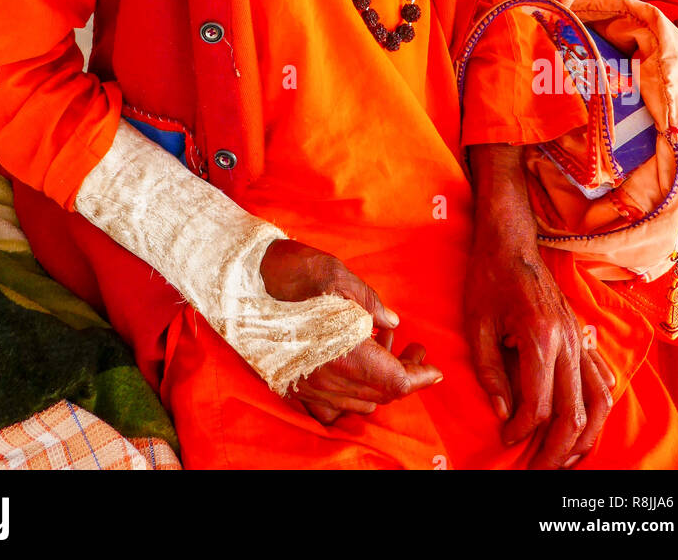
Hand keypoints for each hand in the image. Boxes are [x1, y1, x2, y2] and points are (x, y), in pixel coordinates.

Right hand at [260, 238, 441, 425]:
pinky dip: (350, 393)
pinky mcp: (293, 382)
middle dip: (404, 374)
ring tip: (383, 347)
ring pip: (357, 402)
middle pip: (379, 394)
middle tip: (415, 349)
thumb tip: (391, 323)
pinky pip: (330, 405)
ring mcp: (307, 384)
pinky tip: (355, 367)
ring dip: (378, 381)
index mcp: (343, 352)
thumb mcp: (340, 277)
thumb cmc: (293, 272)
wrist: (243, 277)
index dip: (419, 376)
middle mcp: (326, 377)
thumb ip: (370, 303)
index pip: (394, 380)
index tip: (434, 369)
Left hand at [466, 144, 614, 469]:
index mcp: (540, 336)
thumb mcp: (476, 323)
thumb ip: (490, 372)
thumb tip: (505, 414)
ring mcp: (582, 338)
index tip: (505, 438)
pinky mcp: (584, 336)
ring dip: (585, 438)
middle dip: (555, 450)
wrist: (511, 238)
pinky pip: (602, 381)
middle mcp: (569, 340)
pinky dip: (597, 411)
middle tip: (535, 468)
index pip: (539, 404)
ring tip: (564, 459)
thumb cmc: (488, 276)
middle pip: (574, 413)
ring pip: (599, 403)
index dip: (522, 430)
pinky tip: (583, 427)